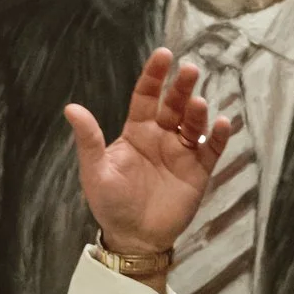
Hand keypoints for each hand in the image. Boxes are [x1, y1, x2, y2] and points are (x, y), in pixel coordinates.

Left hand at [64, 47, 237, 255]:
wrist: (133, 238)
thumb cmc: (111, 204)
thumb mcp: (95, 170)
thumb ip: (89, 139)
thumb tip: (70, 107)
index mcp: (137, 132)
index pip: (147, 96)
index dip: (154, 75)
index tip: (163, 55)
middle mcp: (161, 137)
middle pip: (174, 105)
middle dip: (181, 87)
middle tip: (189, 70)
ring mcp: (182, 153)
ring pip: (193, 124)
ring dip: (197, 111)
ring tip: (197, 104)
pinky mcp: (198, 171)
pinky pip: (211, 149)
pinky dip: (219, 136)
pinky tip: (222, 124)